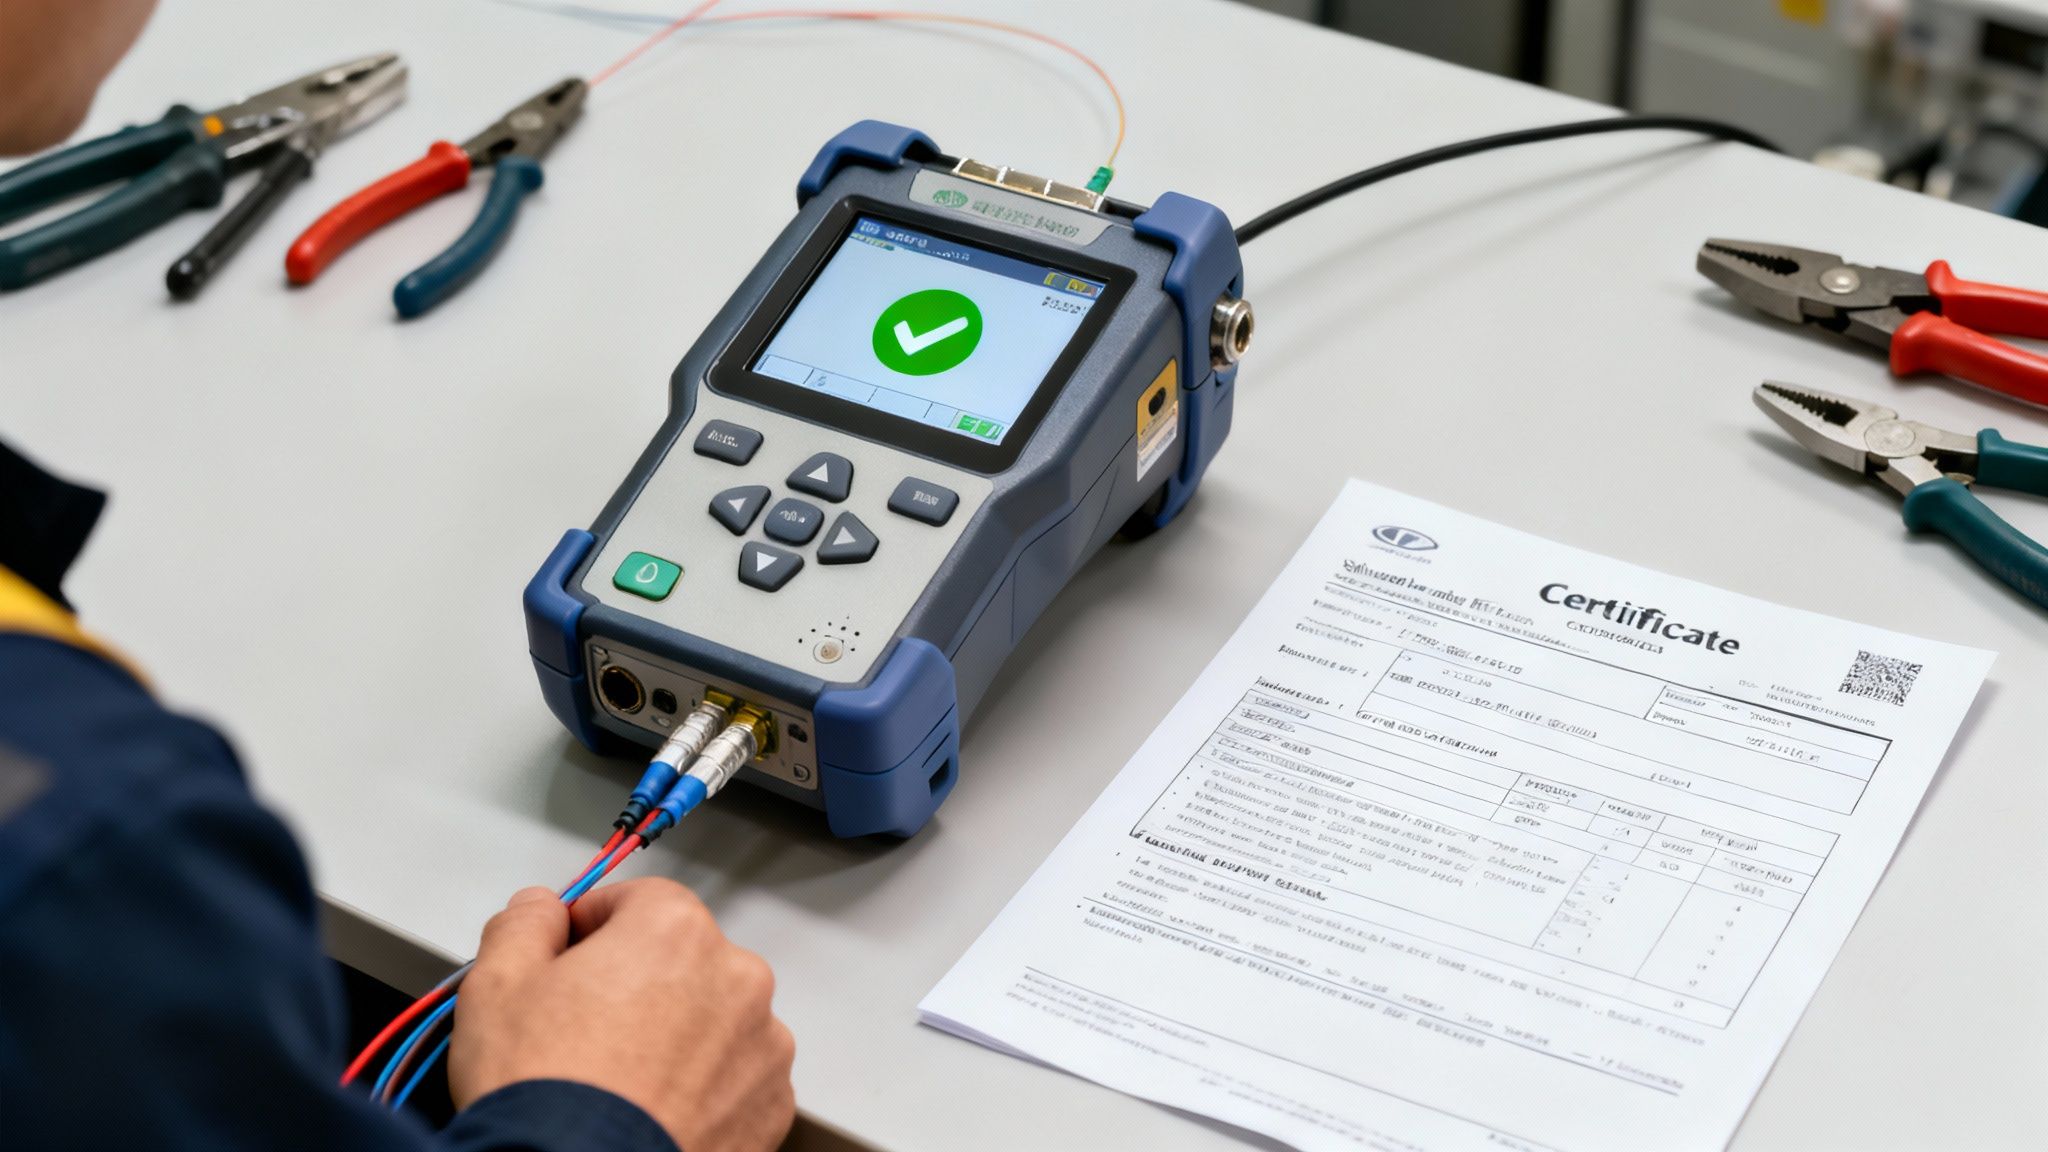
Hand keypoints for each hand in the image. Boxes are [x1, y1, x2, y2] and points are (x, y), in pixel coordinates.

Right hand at [450, 878, 796, 1151]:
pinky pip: (733, 1077)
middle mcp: (736, 978)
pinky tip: (653, 1107)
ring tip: (618, 1078)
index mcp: (675, 931)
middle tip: (584, 1028)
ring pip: (712, 1019)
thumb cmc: (546, 1091)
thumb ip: (523, 925)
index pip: (636, 901)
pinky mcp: (770, 1105)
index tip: (567, 958)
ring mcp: (762, 1045)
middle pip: (680, 960)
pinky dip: (702, 1087)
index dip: (592, 928)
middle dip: (636, 982)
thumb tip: (538, 909)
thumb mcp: (497, 986)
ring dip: (675, 1034)